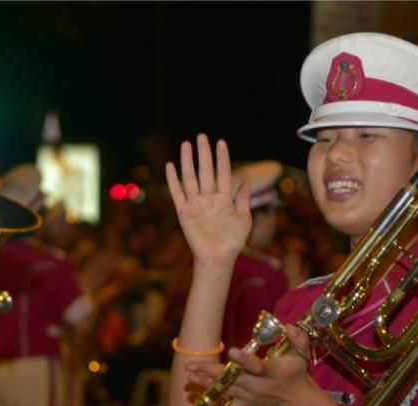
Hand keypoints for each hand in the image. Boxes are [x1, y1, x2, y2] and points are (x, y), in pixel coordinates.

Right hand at [165, 134, 251, 268]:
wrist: (218, 257)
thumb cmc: (233, 242)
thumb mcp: (244, 219)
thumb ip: (243, 200)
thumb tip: (246, 183)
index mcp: (224, 199)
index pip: (223, 173)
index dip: (222, 158)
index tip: (221, 142)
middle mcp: (208, 198)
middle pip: (205, 171)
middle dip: (204, 153)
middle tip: (201, 136)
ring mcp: (195, 204)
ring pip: (191, 178)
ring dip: (188, 161)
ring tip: (186, 144)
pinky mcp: (184, 212)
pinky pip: (177, 193)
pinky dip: (173, 180)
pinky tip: (171, 166)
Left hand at [185, 325, 316, 405]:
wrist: (298, 400)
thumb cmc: (297, 373)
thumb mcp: (302, 354)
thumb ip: (298, 339)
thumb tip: (289, 326)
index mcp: (270, 373)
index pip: (256, 366)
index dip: (244, 360)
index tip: (231, 351)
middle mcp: (257, 386)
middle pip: (232, 379)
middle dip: (211, 371)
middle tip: (191, 365)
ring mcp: (249, 398)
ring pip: (225, 391)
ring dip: (206, 384)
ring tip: (190, 376)